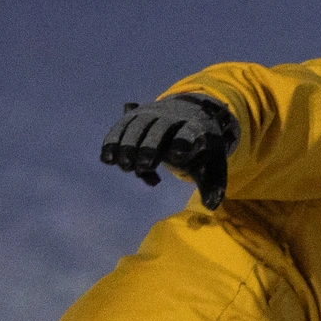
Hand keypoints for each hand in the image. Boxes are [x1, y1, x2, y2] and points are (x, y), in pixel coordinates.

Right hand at [100, 94, 238, 208]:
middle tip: (141, 166)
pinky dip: (113, 141)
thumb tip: (212, 206)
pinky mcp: (134, 117)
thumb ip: (213, 185)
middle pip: (159, 128)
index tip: (175, 156)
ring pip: (136, 126)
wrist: (191, 113)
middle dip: (149, 146)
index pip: (189, 134)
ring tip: (124, 167)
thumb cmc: (202, 147)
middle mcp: (172, 117)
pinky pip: (121, 127)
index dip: (182, 143)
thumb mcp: (213, 163)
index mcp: (196, 127)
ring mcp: (151, 114)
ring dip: (127, 145)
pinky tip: (107, 159)